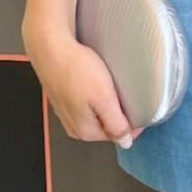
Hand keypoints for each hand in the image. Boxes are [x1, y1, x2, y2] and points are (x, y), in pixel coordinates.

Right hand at [21, 21, 145, 149]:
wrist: (50, 48)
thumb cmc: (78, 71)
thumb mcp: (104, 99)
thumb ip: (116, 124)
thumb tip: (126, 143)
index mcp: (85, 132)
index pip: (118, 134)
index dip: (133, 120)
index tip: (140, 103)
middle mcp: (74, 127)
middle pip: (106, 125)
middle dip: (118, 112)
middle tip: (126, 92)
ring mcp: (66, 112)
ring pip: (96, 113)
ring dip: (106, 102)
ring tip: (112, 84)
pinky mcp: (63, 97)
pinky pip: (85, 102)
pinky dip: (93, 94)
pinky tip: (95, 80)